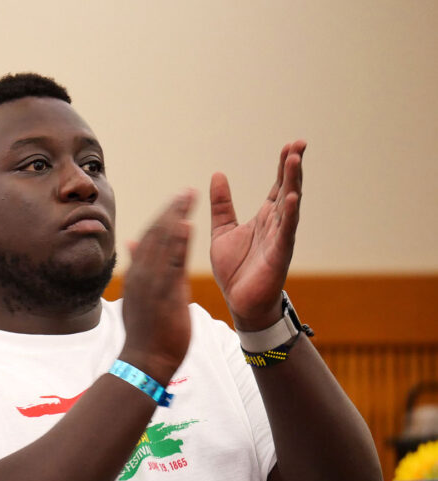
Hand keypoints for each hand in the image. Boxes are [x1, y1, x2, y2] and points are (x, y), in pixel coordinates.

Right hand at [119, 190, 194, 384]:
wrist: (144, 361)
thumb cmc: (146, 333)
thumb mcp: (140, 297)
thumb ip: (139, 268)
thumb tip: (133, 242)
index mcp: (137, 275)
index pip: (150, 238)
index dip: (164, 217)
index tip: (178, 201)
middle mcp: (141, 275)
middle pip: (156, 235)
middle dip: (171, 211)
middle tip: (187, 192)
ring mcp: (151, 284)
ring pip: (162, 244)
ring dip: (176, 218)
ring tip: (189, 198)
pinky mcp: (162, 295)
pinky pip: (171, 264)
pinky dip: (178, 243)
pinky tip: (187, 225)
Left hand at [210, 141, 305, 330]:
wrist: (239, 301)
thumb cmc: (234, 269)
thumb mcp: (222, 230)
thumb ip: (222, 205)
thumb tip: (217, 174)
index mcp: (264, 217)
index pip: (276, 186)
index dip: (283, 166)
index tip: (290, 144)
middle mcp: (276, 224)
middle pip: (287, 189)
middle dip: (293, 167)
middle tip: (298, 144)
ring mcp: (280, 237)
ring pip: (289, 205)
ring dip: (293, 183)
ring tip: (295, 160)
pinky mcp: (279, 253)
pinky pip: (287, 231)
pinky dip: (290, 213)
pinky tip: (293, 197)